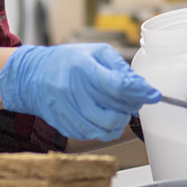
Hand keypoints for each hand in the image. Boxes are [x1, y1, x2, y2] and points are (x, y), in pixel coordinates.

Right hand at [0, 43, 160, 140]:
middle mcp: (72, 90)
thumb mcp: (95, 53)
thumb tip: (141, 86)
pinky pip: (92, 134)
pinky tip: (103, 116)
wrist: (33, 76)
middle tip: (135, 101)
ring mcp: (66, 110)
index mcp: (82, 67)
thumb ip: (119, 68)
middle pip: (113, 111)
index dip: (139, 92)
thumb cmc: (68, 61)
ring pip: (104, 128)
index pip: (117, 85)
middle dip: (130, 108)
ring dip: (119, 121)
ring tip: (120, 110)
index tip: (153, 95)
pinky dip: (104, 129)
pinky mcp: (63, 125)